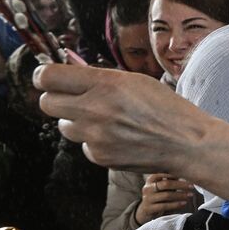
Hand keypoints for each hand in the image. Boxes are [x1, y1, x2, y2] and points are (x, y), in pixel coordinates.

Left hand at [36, 64, 228, 200]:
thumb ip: (100, 78)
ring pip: (64, 126)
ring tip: (103, 119)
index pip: (48, 77)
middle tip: (73, 98)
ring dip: (77, 121)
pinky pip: (83, 145)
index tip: (46, 78)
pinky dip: (94, 141)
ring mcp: (95, 136)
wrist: (186, 142)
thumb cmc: (165, 107)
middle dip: (56, 98)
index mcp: (105, 84)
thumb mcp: (135, 81)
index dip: (43, 76)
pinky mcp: (99, 157)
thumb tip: (70, 73)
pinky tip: (117, 137)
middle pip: (46, 103)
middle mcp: (95, 109)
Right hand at [135, 172, 195, 222]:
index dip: (176, 175)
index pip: (163, 174)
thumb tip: (187, 174)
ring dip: (180, 195)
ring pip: (166, 195)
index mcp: (151, 179)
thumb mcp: (163, 187)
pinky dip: (176, 204)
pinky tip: (184, 203)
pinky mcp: (149, 208)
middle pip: (166, 184)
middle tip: (192, 186)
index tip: (188, 176)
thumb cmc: (159, 196)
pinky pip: (165, 206)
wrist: (146, 211)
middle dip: (180, 185)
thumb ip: (171, 180)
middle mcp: (148, 188)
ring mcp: (147, 198)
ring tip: (190, 195)